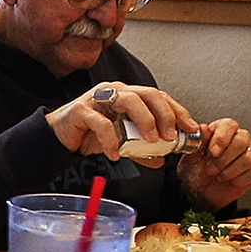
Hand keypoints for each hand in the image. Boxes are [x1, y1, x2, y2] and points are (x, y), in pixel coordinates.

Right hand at [47, 83, 196, 167]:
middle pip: (148, 94)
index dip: (177, 111)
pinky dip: (111, 140)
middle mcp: (116, 91)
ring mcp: (98, 98)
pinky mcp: (81, 110)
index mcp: (128, 95)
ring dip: (144, 120)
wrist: (59, 137)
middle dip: (165, 114)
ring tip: (152, 141)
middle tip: (172, 136)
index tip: (191, 128)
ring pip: (128, 100)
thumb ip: (142, 149)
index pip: (159, 97)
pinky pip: (101, 123)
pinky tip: (116, 154)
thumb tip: (163, 160)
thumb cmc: (90, 133)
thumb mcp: (122, 142)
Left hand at [177, 118, 250, 210]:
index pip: (229, 125)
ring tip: (217, 175)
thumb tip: (203, 128)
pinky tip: (228, 180)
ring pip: (248, 158)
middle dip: (224, 158)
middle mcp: (240, 139)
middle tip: (210, 169)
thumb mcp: (192, 154)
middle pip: (242, 140)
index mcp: (223, 130)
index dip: (221, 138)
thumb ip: (198, 140)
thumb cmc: (197, 168)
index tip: (212, 152)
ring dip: (229, 171)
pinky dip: (237, 180)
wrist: (201, 189)